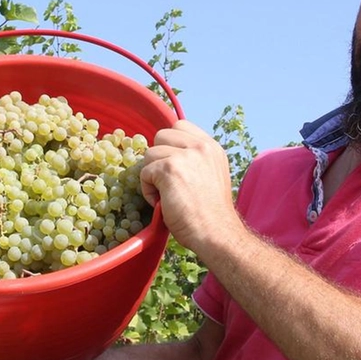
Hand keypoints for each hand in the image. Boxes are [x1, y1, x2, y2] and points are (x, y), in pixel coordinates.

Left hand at [139, 119, 241, 254]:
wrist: (215, 233)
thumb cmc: (210, 214)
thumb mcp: (211, 175)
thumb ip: (195, 160)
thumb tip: (167, 154)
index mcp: (211, 147)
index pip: (180, 126)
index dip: (170, 145)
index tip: (173, 167)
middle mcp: (200, 146)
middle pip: (161, 135)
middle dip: (158, 158)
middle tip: (168, 182)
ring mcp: (185, 156)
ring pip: (149, 153)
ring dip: (152, 176)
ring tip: (166, 195)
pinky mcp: (169, 168)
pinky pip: (145, 172)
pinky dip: (148, 190)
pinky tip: (163, 203)